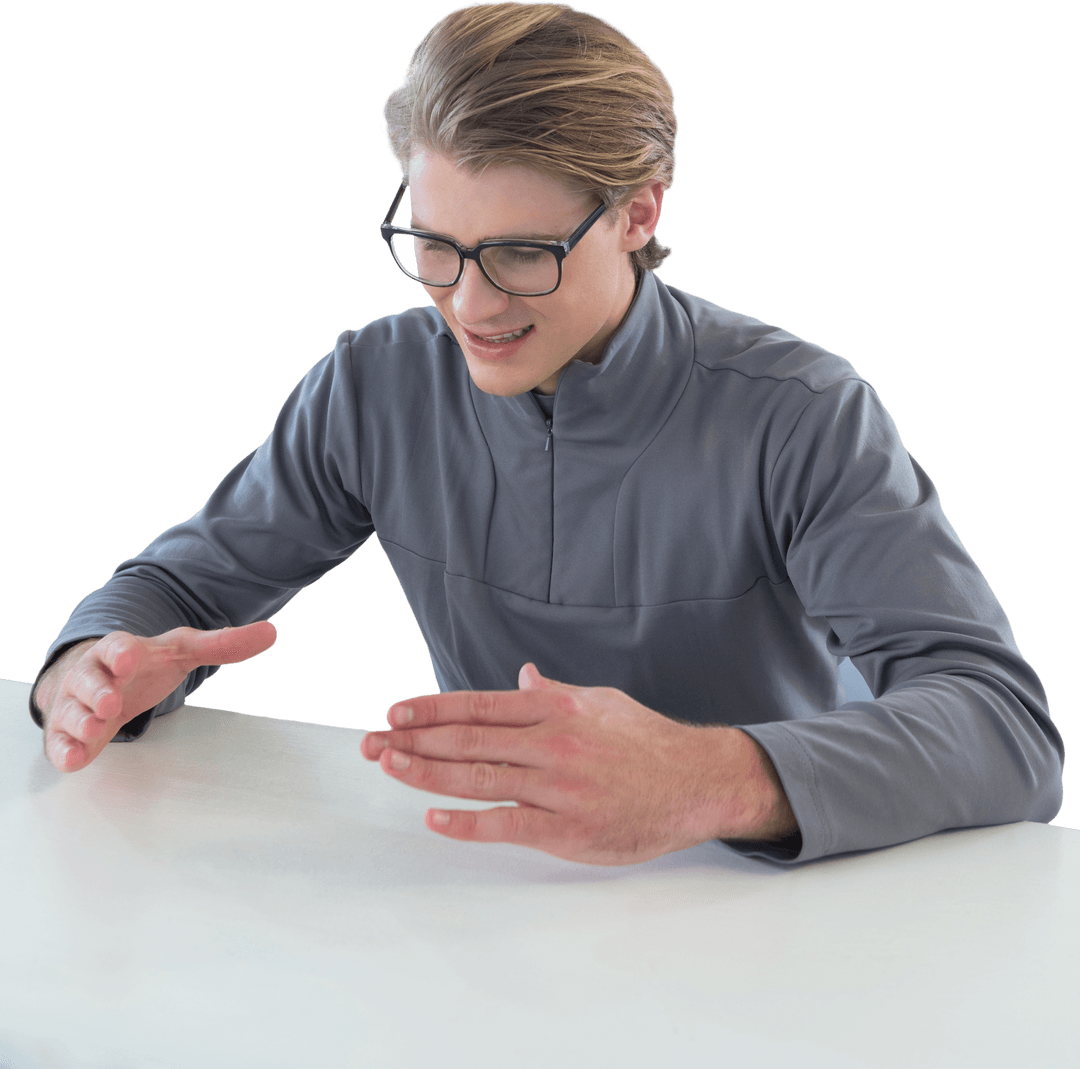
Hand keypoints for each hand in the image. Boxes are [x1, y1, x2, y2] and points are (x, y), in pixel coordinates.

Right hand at [35, 621, 277, 772]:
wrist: (101, 678)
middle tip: (109, 704)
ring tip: (95, 729)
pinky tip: (73, 760)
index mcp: (123, 650)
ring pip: (71, 710)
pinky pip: (60, 741)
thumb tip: (272, 632)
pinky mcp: (68, 732)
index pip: (119, 646)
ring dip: (80, 720)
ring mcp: (77, 703)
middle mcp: (94, 674)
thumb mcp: (183, 650)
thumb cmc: (145, 664)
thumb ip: (223, 643)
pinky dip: (64, 750)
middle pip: (89, 678)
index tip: (129, 659)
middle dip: (97, 690)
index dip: (123, 652)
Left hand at [361, 662, 796, 864]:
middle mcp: (552, 742)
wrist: (698, 782)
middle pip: (469, 739)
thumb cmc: (648, 741)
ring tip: (388, 766)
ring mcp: (558, 786)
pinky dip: (468, 821)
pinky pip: (508, 823)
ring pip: (479, 776)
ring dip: (427, 772)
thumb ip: (556, 693)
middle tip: (371, 742)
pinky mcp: (568, 828)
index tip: (395, 713)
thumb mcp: (602, 702)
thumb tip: (522, 676)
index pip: (479, 705)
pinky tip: (435, 819)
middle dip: (414, 740)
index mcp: (556, 709)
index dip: (432, 709)